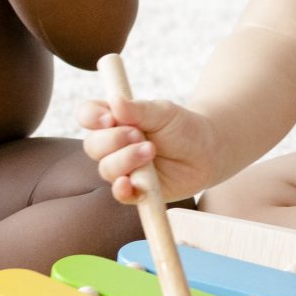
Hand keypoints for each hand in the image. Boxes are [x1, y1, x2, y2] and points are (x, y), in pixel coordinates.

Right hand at [79, 94, 220, 204]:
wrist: (207, 152)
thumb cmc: (182, 127)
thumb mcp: (163, 112)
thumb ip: (139, 109)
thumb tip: (115, 100)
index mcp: (115, 119)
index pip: (88, 115)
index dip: (91, 117)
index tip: (109, 118)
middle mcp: (113, 145)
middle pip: (92, 145)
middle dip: (113, 140)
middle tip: (138, 134)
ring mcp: (123, 168)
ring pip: (106, 168)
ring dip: (125, 159)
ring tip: (151, 151)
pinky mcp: (135, 190)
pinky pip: (120, 194)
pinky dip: (121, 190)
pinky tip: (129, 183)